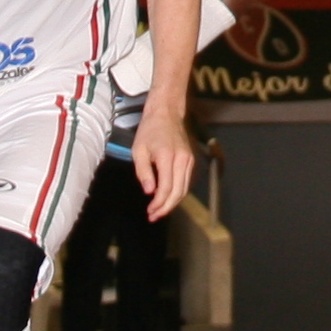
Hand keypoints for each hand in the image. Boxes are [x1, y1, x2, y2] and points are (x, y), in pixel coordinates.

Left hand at [131, 105, 198, 220]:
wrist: (166, 114)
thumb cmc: (149, 131)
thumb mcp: (138, 150)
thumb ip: (143, 172)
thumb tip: (150, 192)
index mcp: (167, 157)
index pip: (166, 187)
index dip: (159, 203)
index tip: (150, 211)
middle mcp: (182, 160)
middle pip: (178, 192)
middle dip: (166, 207)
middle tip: (154, 216)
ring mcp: (189, 160)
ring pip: (185, 189)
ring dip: (173, 203)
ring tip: (159, 211)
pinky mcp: (191, 160)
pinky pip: (186, 182)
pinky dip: (178, 193)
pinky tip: (167, 199)